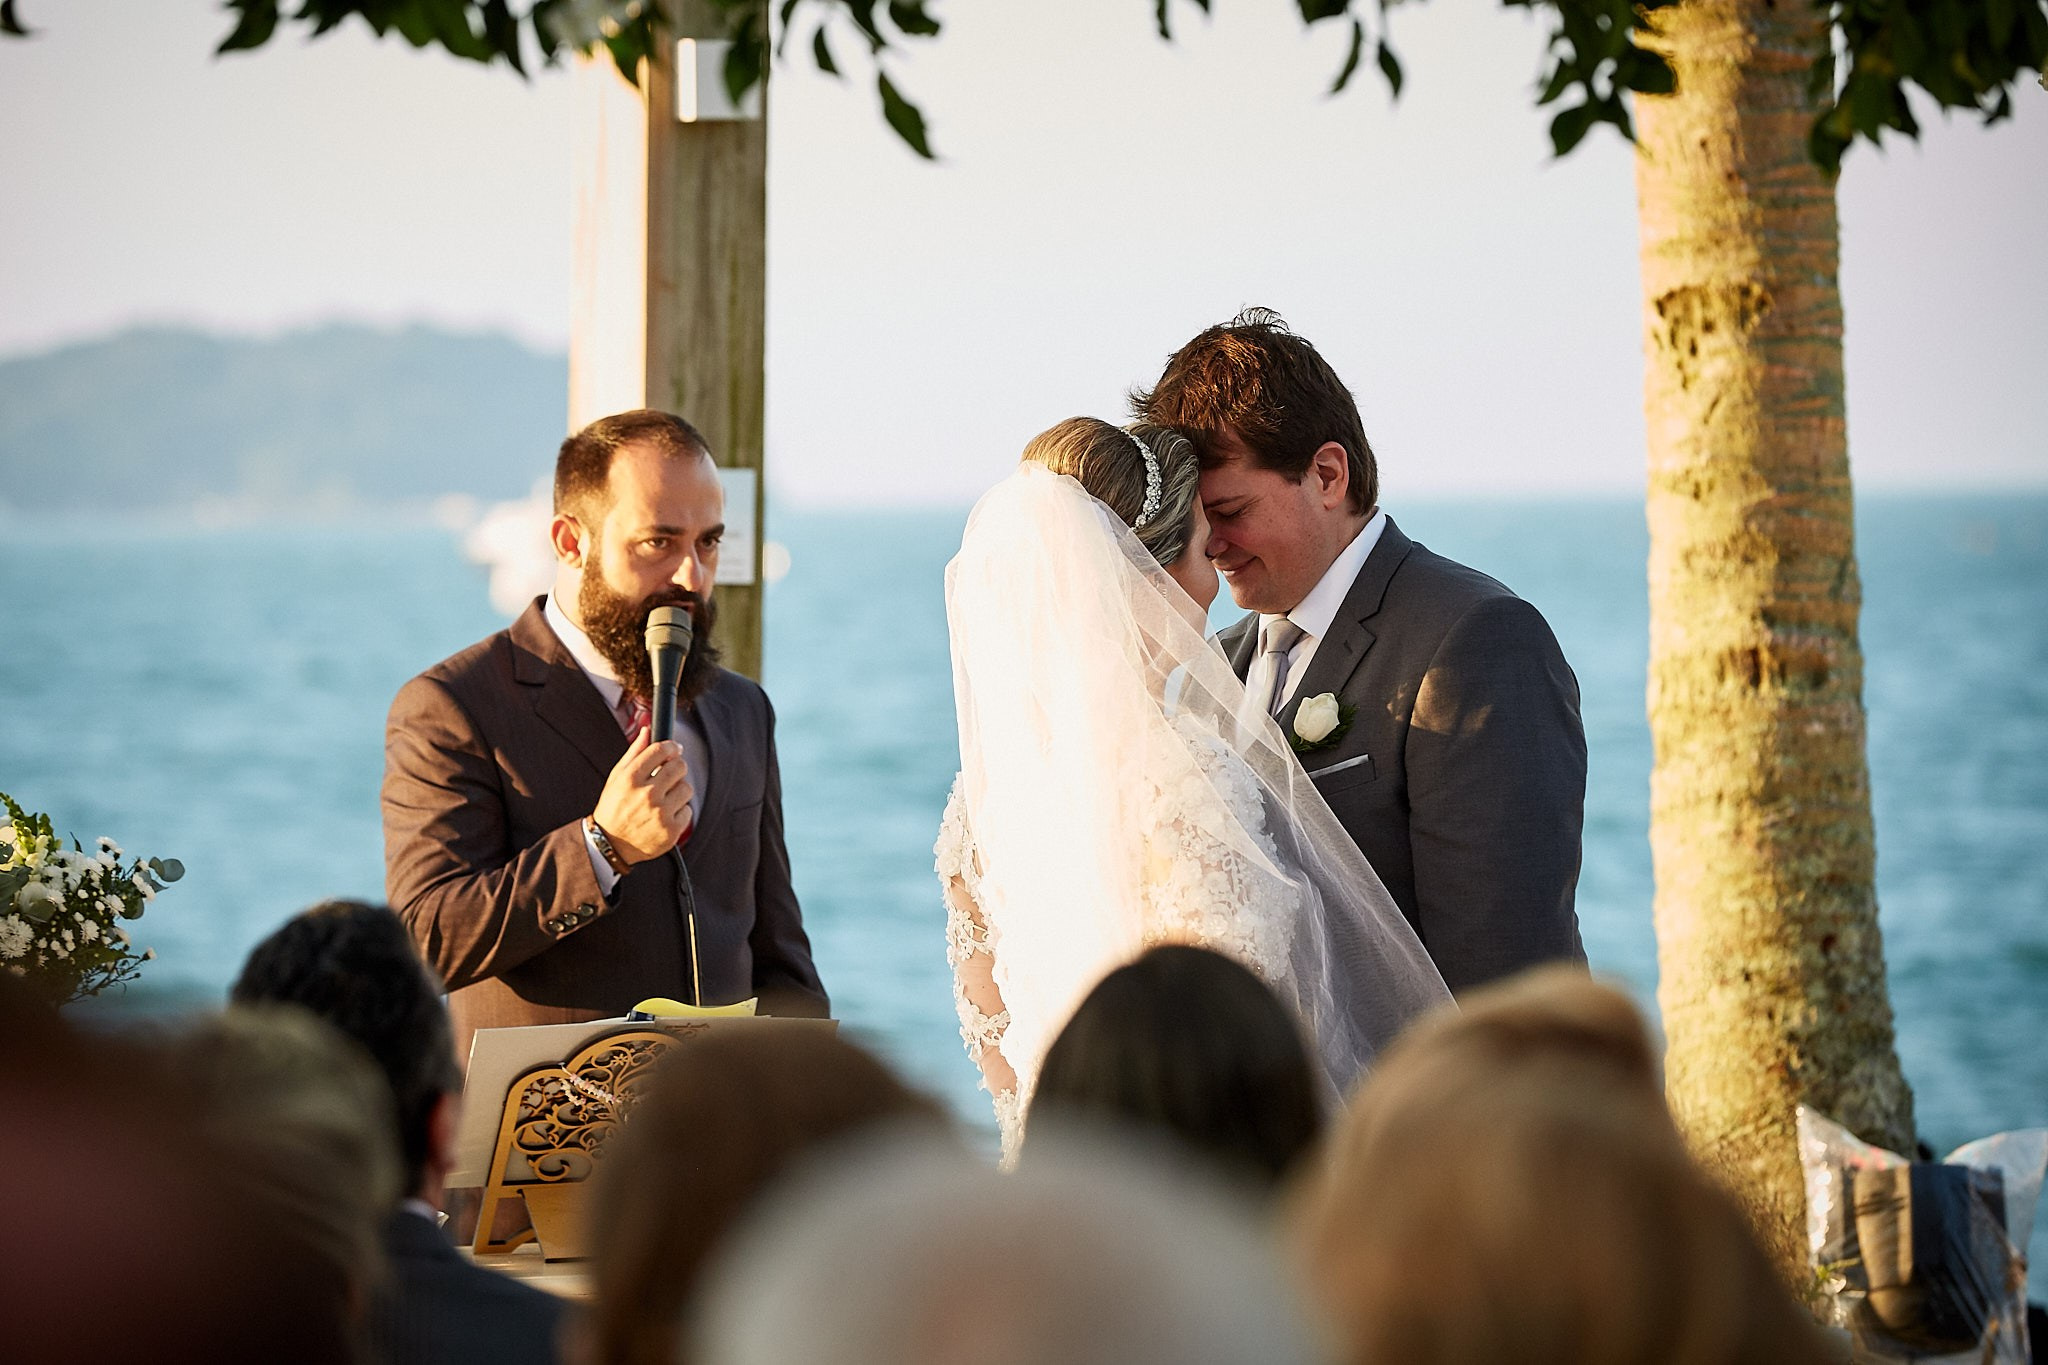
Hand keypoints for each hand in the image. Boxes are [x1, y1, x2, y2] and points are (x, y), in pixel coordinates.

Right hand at [592, 726, 694, 863]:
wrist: (610, 844)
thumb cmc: (614, 807)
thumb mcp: (616, 777)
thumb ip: (634, 752)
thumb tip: (648, 730)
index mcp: (631, 779)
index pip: (661, 750)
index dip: (671, 746)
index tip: (674, 749)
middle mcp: (646, 795)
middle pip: (679, 766)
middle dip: (677, 767)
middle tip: (671, 773)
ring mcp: (660, 814)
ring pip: (686, 788)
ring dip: (678, 791)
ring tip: (664, 798)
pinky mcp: (671, 830)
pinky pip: (687, 810)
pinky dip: (679, 812)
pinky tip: (664, 815)